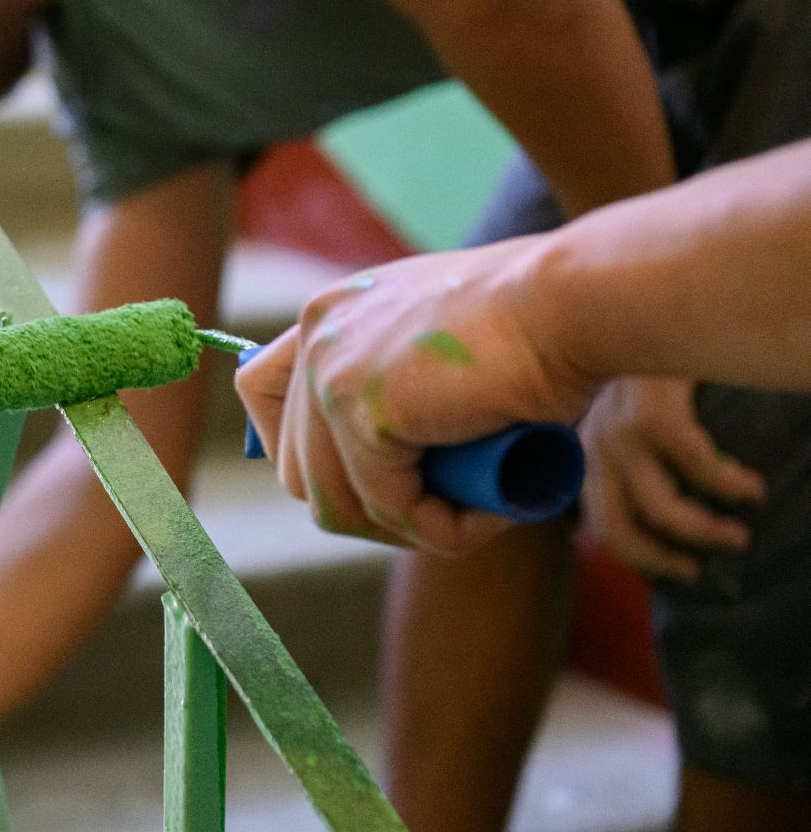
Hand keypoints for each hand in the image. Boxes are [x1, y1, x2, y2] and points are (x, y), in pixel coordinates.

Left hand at [236, 240, 597, 553]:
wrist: (572, 300)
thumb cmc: (540, 321)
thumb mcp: (447, 343)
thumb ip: (405, 380)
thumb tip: (393, 469)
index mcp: (328, 313)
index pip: (259, 391)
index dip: (299, 450)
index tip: (357, 481)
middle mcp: (315, 336)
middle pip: (297, 467)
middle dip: (364, 507)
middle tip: (439, 510)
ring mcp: (330, 375)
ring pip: (335, 503)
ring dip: (403, 528)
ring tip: (473, 515)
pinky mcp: (364, 415)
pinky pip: (388, 509)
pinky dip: (437, 530)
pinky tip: (483, 519)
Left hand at [579, 376, 764, 581]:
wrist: (659, 293)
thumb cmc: (663, 357)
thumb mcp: (647, 412)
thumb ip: (655, 458)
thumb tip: (690, 510)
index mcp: (591, 444)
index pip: (600, 519)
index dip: (639, 555)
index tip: (683, 568)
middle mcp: (595, 439)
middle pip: (615, 528)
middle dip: (660, 559)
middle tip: (701, 569)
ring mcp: (620, 425)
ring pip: (660, 509)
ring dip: (703, 532)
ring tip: (738, 532)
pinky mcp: (653, 407)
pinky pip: (695, 466)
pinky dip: (727, 486)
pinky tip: (750, 488)